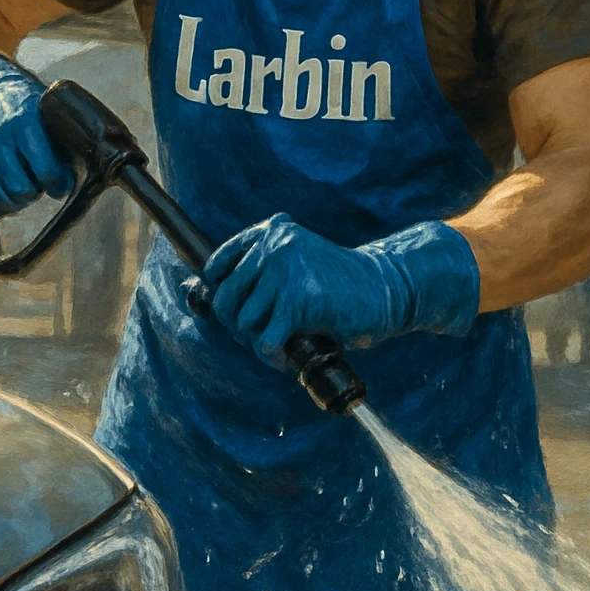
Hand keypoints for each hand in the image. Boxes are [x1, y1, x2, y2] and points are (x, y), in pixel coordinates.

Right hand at [0, 53, 73, 218]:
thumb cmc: (18, 102)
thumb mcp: (43, 111)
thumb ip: (60, 141)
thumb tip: (81, 176)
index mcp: (23, 123)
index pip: (46, 171)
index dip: (59, 184)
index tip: (61, 183)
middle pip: (23, 191)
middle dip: (37, 191)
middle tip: (39, 180)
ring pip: (4, 201)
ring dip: (18, 198)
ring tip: (22, 180)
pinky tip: (5, 185)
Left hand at [202, 212, 479, 367]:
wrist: (387, 288)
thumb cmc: (339, 285)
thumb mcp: (296, 265)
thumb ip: (259, 274)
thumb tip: (202, 299)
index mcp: (272, 231)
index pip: (218, 265)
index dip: (220, 297)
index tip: (238, 314)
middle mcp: (274, 244)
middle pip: (225, 298)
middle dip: (238, 327)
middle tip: (261, 338)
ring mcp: (285, 270)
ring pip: (243, 323)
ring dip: (258, 344)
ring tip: (280, 348)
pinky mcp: (298, 300)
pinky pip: (265, 341)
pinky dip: (272, 358)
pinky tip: (287, 359)